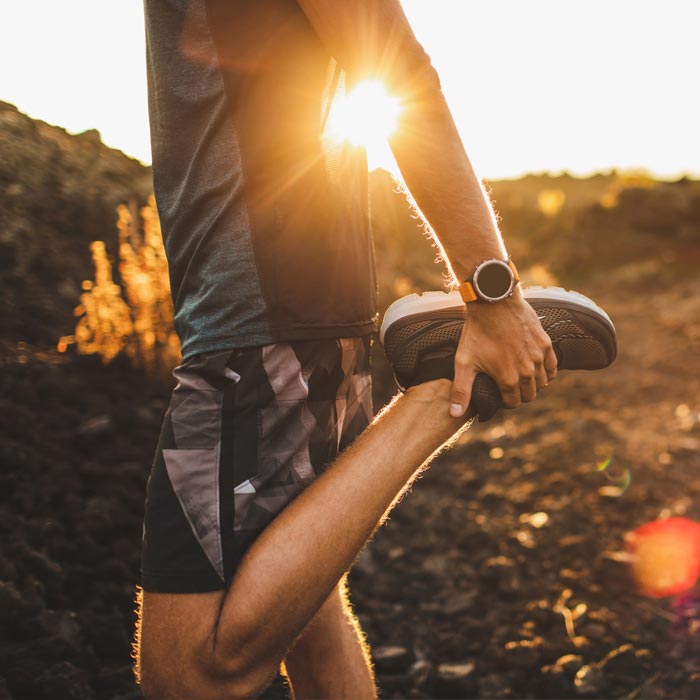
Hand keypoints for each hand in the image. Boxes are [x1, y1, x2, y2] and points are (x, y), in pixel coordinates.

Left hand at [449, 288, 557, 416]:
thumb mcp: (464, 362)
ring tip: (520, 377)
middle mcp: (527, 371)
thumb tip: (454, 414)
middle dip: (519, 394)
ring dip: (533, 384)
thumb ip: (461, 391)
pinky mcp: (546, 344)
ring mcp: (539, 358)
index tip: (499, 393)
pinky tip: (536, 369)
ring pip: (542, 383)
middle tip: (509, 386)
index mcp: (508, 379)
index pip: (513, 403)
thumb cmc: (476, 332)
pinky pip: (553, 368)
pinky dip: (546, 372)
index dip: (504, 401)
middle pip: (529, 395)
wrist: (493, 303)